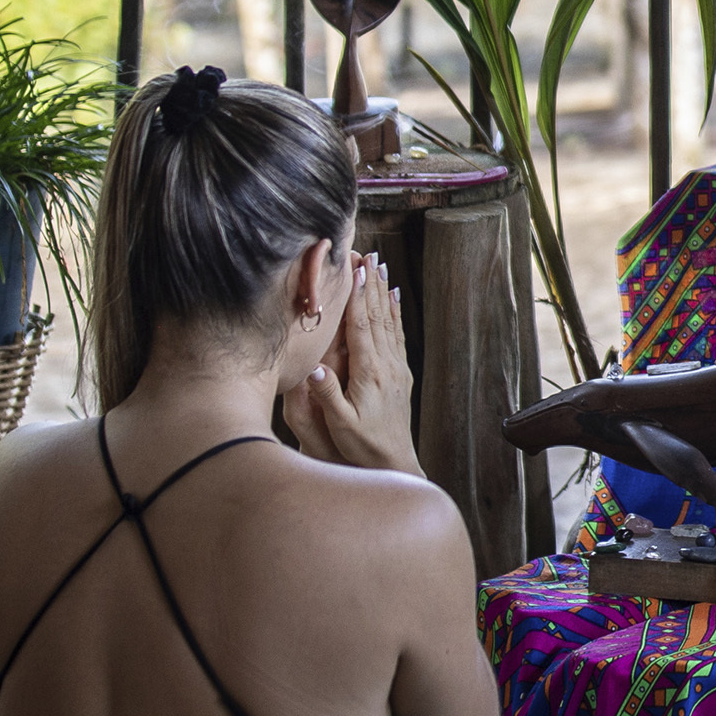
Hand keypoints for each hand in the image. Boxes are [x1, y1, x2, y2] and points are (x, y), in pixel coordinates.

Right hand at [289, 253, 420, 474]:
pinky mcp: (401, 373)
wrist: (395, 461)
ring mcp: (397, 367)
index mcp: (370, 373)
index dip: (358, 296)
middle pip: (378, 316)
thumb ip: (328, 394)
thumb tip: (314, 366)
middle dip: (372, 284)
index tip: (356, 269)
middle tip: (368, 254)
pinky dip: (394, 312)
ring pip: (390, 321)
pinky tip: (393, 298)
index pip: (362, 326)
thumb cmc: (363, 445)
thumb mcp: (340, 424)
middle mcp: (387, 365)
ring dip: (384, 292)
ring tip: (381, 266)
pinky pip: (397, 334)